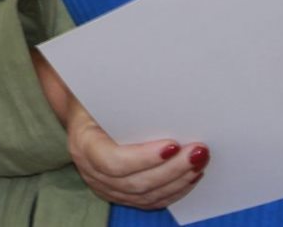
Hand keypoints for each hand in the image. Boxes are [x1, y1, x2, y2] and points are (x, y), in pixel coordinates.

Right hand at [34, 53, 206, 210]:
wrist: (84, 109)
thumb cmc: (96, 95)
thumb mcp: (101, 88)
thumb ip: (122, 92)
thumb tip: (160, 81)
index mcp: (83, 143)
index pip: (113, 161)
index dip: (144, 158)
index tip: (172, 145)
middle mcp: (92, 171)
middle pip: (136, 182)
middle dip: (172, 170)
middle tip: (198, 152)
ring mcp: (106, 187)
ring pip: (146, 195)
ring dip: (177, 181)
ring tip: (199, 162)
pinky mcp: (121, 194)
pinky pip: (150, 200)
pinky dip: (174, 190)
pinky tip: (191, 176)